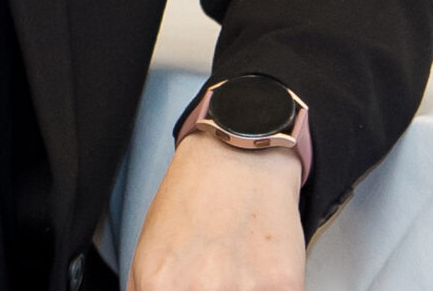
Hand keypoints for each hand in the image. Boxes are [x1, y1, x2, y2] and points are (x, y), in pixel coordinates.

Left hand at [127, 132, 303, 290]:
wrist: (238, 156)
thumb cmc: (192, 197)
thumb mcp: (147, 250)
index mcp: (159, 284)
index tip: (188, 288)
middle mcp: (201, 290)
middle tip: (214, 275)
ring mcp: (245, 289)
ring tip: (237, 269)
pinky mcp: (285, 285)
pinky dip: (270, 288)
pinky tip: (260, 265)